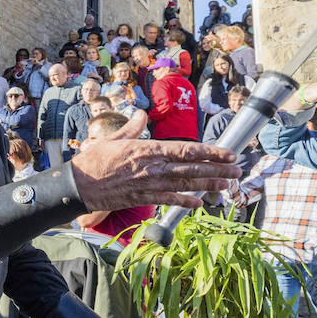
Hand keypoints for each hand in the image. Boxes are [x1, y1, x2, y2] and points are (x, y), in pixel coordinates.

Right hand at [69, 111, 239, 209]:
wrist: (78, 185)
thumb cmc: (94, 160)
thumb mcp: (113, 138)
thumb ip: (132, 128)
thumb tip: (140, 114)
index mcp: (148, 150)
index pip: (187, 150)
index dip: (211, 153)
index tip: (229, 153)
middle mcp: (153, 168)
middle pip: (192, 169)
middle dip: (218, 170)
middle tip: (237, 171)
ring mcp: (149, 185)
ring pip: (185, 185)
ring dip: (208, 186)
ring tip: (227, 186)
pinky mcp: (142, 198)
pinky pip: (169, 200)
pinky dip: (185, 202)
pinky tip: (199, 203)